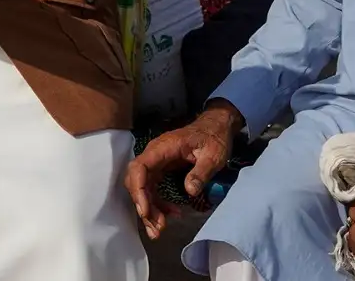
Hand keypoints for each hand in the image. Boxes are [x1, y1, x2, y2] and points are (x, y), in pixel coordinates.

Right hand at [124, 102, 242, 238]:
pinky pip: (152, 189)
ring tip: (160, 228)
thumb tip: (190, 191)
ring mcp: (157, 162)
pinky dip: (157, 204)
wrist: (216, 127)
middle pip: (138, 181)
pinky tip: (170, 214)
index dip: (138, 190)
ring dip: (149, 209)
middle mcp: (155, 155)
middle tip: (157, 227)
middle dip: (144, 206)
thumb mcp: (213, 155)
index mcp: (163, 148)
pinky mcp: (161, 170)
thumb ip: (201, 172)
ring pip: (143, 188)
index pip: (140, 167)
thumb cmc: (214, 138)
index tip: (145, 210)